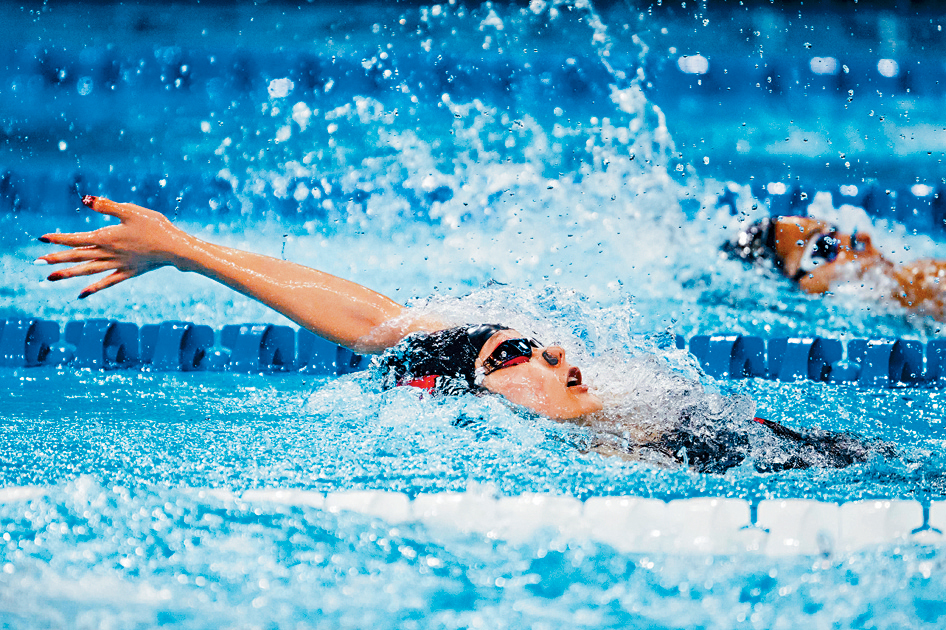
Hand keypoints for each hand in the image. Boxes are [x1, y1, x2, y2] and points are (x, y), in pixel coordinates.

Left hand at [37, 195, 188, 297]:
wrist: (174, 248)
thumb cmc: (155, 226)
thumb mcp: (131, 211)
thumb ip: (107, 206)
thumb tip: (84, 199)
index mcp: (107, 237)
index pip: (77, 238)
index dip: (59, 238)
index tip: (42, 238)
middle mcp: (109, 253)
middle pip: (78, 256)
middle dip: (56, 258)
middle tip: (37, 262)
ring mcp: (118, 265)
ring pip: (88, 270)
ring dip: (68, 274)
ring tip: (50, 279)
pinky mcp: (128, 272)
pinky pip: (107, 282)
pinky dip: (93, 288)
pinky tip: (81, 294)